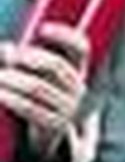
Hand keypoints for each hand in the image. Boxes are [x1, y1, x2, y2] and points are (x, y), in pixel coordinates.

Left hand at [0, 23, 89, 154]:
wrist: (44, 132)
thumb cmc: (35, 94)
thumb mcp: (32, 72)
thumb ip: (18, 57)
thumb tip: (8, 49)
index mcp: (75, 70)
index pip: (81, 48)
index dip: (65, 36)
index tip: (41, 29)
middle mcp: (77, 88)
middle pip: (56, 65)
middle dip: (29, 57)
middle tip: (9, 56)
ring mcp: (69, 107)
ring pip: (38, 87)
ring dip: (12, 79)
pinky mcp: (55, 124)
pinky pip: (31, 108)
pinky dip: (11, 99)